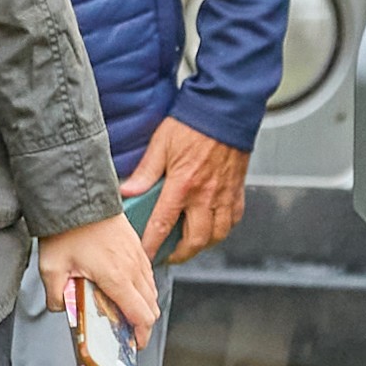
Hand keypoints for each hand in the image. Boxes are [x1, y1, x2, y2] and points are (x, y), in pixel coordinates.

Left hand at [36, 209, 160, 342]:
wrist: (78, 196)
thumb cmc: (67, 228)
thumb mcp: (51, 267)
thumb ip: (55, 296)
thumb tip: (60, 308)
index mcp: (117, 278)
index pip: (142, 316)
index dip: (141, 335)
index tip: (134, 345)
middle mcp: (133, 268)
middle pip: (151, 306)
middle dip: (143, 324)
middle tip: (128, 334)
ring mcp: (137, 255)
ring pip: (151, 290)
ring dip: (143, 305)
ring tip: (125, 313)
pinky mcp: (136, 245)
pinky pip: (147, 274)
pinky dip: (142, 287)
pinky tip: (124, 288)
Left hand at [124, 117, 251, 264]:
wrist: (226, 109)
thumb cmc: (193, 123)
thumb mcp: (161, 144)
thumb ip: (145, 171)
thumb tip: (127, 191)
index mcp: (183, 185)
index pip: (163, 225)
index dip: (152, 246)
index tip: (145, 256)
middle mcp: (206, 195)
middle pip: (195, 240)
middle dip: (180, 254)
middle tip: (169, 255)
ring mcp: (225, 195)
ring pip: (217, 235)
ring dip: (202, 245)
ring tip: (190, 244)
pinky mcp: (238, 190)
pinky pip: (233, 220)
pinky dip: (222, 229)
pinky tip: (212, 226)